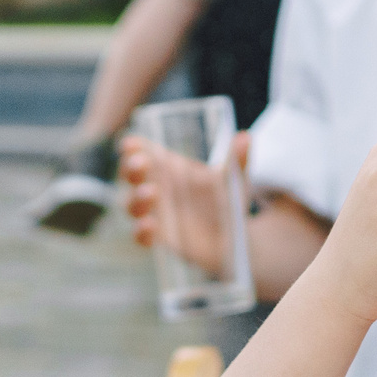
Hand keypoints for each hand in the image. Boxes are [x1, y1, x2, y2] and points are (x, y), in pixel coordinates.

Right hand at [120, 131, 250, 273]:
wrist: (233, 239)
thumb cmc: (227, 201)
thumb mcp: (234, 180)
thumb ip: (237, 160)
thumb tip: (245, 137)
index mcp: (169, 168)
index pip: (143, 152)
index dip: (133, 147)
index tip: (131, 143)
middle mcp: (156, 188)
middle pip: (132, 175)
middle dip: (131, 168)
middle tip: (139, 164)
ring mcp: (155, 214)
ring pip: (132, 205)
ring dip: (136, 198)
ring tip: (151, 192)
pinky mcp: (160, 238)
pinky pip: (141, 236)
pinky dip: (141, 231)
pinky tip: (150, 225)